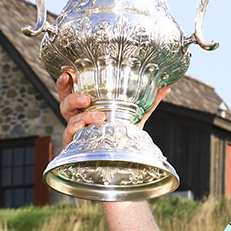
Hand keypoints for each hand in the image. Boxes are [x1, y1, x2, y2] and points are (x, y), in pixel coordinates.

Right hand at [55, 70, 169, 147]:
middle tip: (85, 96)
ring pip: (66, 113)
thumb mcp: (136, 116)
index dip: (66, 80)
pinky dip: (78, 126)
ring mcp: (74, 128)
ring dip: (80, 111)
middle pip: (64, 98)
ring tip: (99, 115)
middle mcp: (78, 113)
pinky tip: (88, 125)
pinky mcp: (73, 142)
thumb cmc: (122, 134)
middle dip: (67, 91)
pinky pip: (69, 132)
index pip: (72, 88)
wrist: (122, 159)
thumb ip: (148, 103)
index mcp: (88, 104)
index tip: (69, 71)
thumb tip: (166, 88)